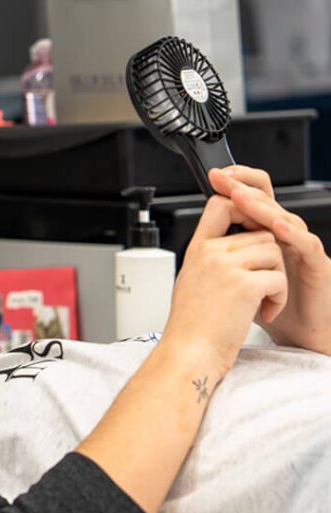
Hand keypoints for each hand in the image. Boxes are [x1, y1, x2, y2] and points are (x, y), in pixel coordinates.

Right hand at [162, 188, 286, 378]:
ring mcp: (226, 266)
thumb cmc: (191, 325)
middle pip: (261, 233)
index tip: (252, 229)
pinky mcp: (245, 285)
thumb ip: (210, 257)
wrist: (188, 353)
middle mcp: (210, 252)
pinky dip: (278, 298)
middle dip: (270, 259)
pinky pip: (279, 278)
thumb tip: (236, 244)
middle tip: (260, 285)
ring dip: (277, 278)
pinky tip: (262, 312)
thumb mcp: (192, 279)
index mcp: (197, 249)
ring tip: (260, 301)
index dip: (243, 209)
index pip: (220, 205)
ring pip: (274, 252)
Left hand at [210, 165, 330, 354]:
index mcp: (263, 237)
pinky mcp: (316, 265)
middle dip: (244, 188)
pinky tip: (275, 226)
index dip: (236, 185)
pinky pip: (305, 244)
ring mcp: (301, 249)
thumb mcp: (238, 278)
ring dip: (261, 207)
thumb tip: (197, 248)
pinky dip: (291, 233)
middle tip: (223, 177)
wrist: (296, 335)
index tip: (213, 176)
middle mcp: (284, 237)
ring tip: (241, 197)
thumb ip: (224, 259)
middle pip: (267, 202)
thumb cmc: (269, 307)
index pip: (252, 201)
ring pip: (284, 218)